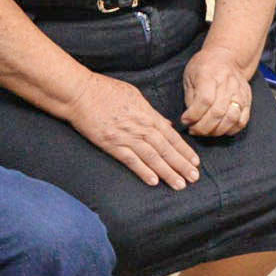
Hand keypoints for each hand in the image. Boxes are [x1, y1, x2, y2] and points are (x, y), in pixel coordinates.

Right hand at [68, 74, 200, 188]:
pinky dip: (143, 171)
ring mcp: (125, 136)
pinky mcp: (111, 144)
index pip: (171, 135)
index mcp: (147, 114)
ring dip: (167, 172)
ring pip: (152, 157)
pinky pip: (130, 160)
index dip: (184, 150)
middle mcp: (140, 126)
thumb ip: (152, 112)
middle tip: (194, 178)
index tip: (195, 162)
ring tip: (179, 185)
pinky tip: (154, 182)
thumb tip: (167, 124)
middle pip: (165, 149)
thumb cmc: (105, 90)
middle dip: (181, 164)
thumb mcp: (134, 95)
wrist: (79, 92)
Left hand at [178, 47, 251, 137]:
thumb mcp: (190, 76)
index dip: (194, 115)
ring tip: (205, 131)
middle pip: (218, 112)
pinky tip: (220, 129)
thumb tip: (190, 119)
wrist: (226, 57)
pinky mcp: (247, 100)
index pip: (205, 100)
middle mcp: (227, 83)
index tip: (185, 121)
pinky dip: (230, 130)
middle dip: (203, 127)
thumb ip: (190, 97)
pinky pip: (242, 121)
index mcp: (209, 74)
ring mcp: (239, 92)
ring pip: (231, 118)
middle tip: (193, 130)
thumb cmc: (204, 67)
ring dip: (216, 131)